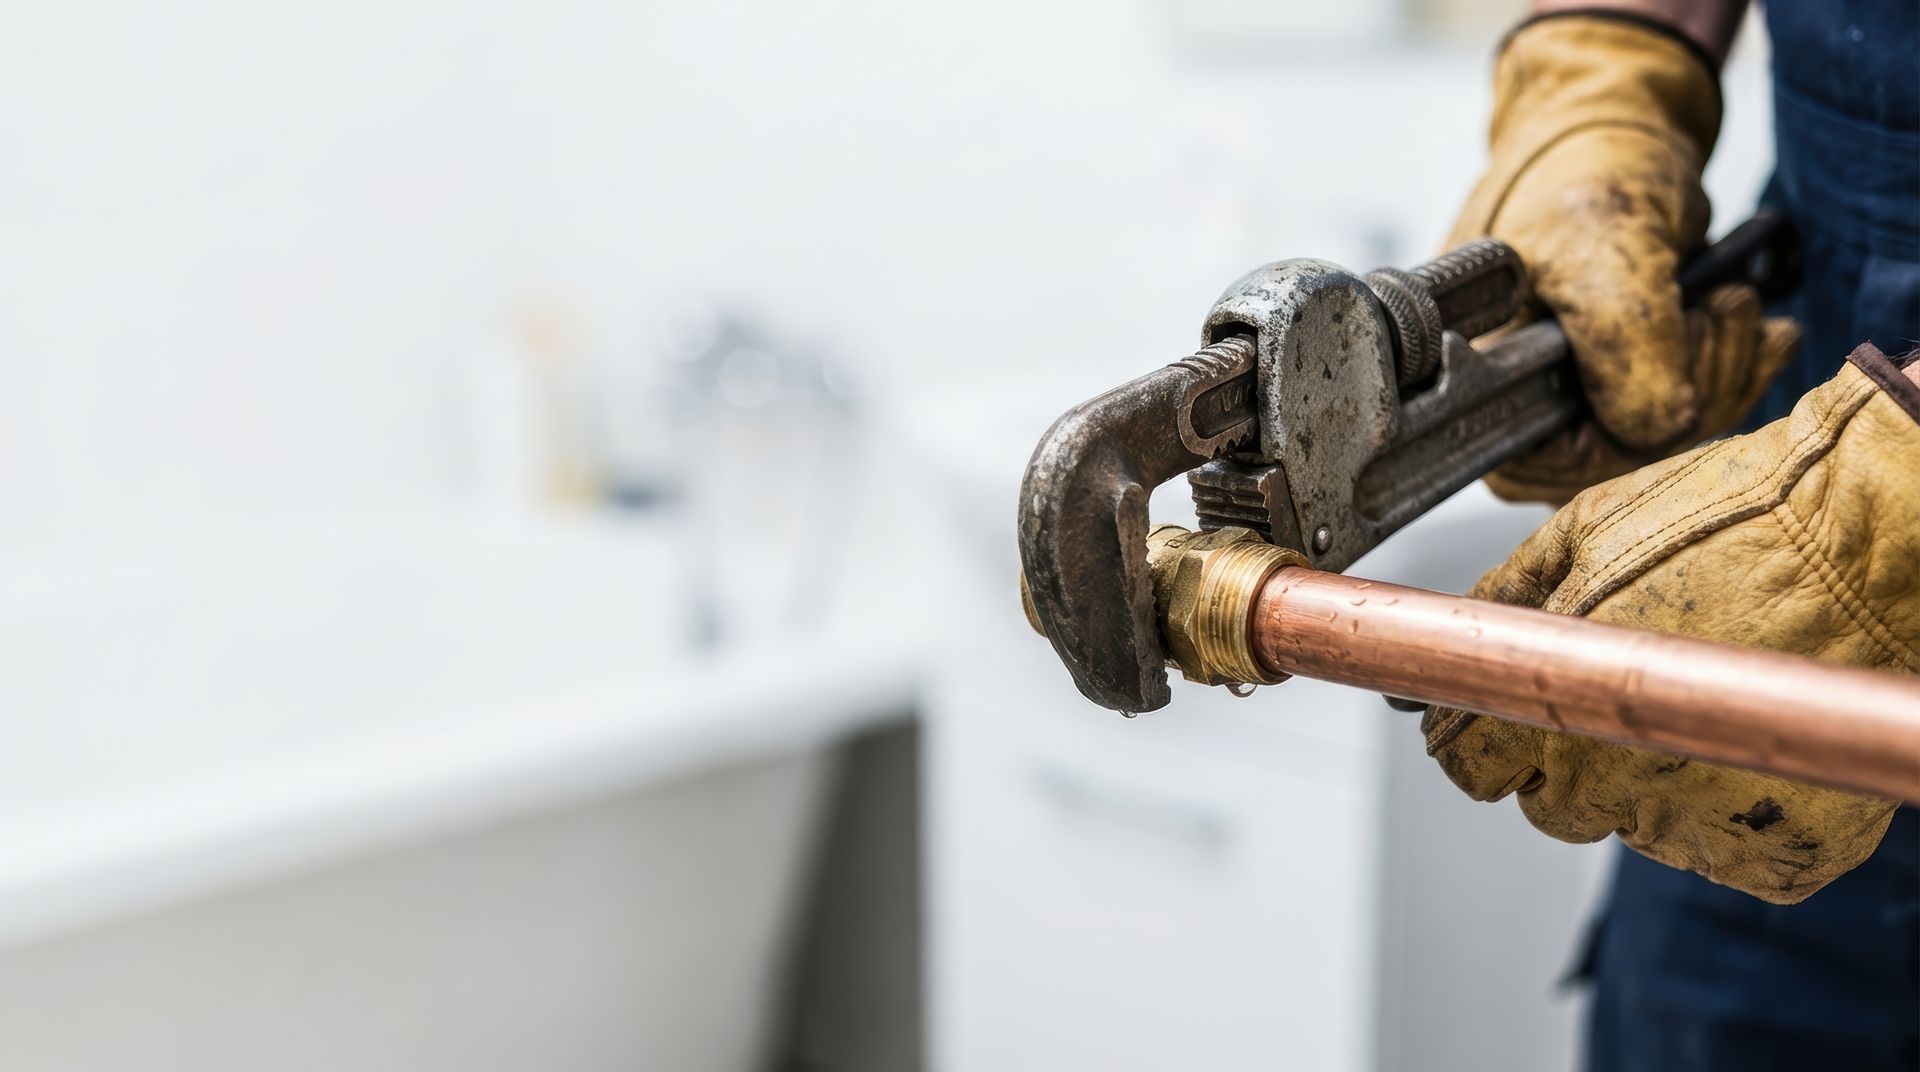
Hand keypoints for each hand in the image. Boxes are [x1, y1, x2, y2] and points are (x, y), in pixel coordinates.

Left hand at [1424, 346, 1919, 903]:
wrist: (1873, 540)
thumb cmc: (1741, 519)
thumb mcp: (1588, 529)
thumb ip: (1510, 592)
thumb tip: (1459, 625)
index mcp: (1559, 704)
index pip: (1468, 763)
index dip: (1469, 736)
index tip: (1481, 719)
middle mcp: (1619, 780)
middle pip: (1548, 806)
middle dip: (1561, 760)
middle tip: (1616, 698)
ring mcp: (1703, 821)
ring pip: (1636, 829)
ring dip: (1648, 783)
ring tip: (1702, 702)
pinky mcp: (1783, 849)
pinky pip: (1727, 853)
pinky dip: (1733, 813)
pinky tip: (1750, 745)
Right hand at [1450, 14, 1798, 502]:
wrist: (1618, 141)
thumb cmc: (1581, 179)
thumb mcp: (1603, 251)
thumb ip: (1624, 346)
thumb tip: (1659, 429)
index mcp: (1481, 389)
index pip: (1558, 464)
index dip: (1632, 427)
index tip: (1677, 343)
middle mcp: (1522, 412)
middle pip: (1623, 457)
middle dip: (1693, 386)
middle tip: (1719, 306)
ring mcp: (1576, 406)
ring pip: (1666, 440)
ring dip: (1721, 371)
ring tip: (1732, 300)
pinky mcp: (1625, 392)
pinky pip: (1690, 416)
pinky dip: (1733, 371)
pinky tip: (1756, 327)